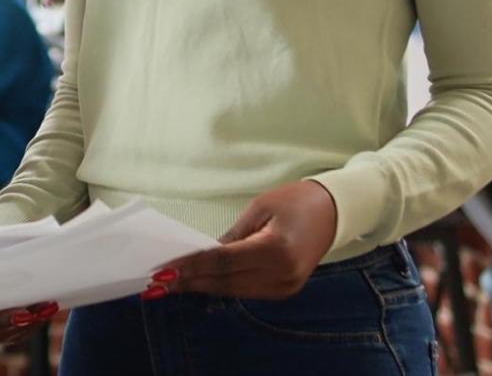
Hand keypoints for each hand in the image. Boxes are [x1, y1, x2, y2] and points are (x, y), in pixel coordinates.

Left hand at [158, 180, 337, 299]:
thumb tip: (202, 255)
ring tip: (172, 284)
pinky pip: (247, 291)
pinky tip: (200, 282)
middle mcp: (282, 274)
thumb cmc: (294, 200)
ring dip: (202, 287)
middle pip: (226, 281)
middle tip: (158, 281)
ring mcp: (285, 286)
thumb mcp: (258, 209)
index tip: (164, 268)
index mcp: (276, 249)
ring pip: (234, 290)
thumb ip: (231, 236)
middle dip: (190, 281)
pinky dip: (222, 286)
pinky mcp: (285, 290)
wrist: (333, 211)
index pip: (223, 262)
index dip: (192, 266)